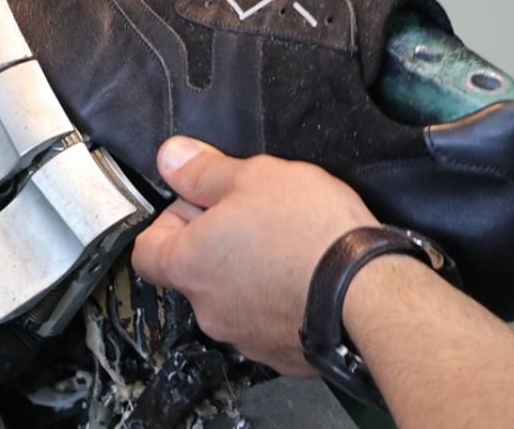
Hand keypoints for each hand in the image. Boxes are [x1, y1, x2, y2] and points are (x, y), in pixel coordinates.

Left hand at [130, 136, 378, 374]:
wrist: (368, 291)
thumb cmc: (309, 233)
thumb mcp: (253, 177)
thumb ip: (204, 170)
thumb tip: (171, 158)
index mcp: (189, 263)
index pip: (145, 250)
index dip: (169, 221)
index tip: (200, 203)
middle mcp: (207, 308)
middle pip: (191, 272)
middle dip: (215, 242)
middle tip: (253, 215)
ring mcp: (243, 336)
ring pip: (230, 297)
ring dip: (247, 271)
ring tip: (286, 244)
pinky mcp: (279, 354)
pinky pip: (265, 320)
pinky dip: (277, 299)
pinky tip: (305, 274)